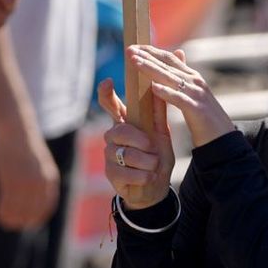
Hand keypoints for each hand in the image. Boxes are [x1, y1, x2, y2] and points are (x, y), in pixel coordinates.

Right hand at [0, 127, 59, 231]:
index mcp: (51, 179)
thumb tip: (34, 201)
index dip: (37, 218)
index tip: (28, 223)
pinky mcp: (10, 179)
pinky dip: (0, 211)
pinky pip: (5, 203)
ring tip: (1, 218)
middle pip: (32, 212)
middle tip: (11, 224)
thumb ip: (40, 181)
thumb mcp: (40, 164)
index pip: (47, 207)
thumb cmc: (25, 147)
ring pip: (18, 210)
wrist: (16, 129)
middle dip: (21, 221)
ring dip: (8, 218)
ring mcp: (26, 181)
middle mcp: (41, 182)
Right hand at [100, 78, 175, 210]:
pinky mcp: (110, 173)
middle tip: (153, 149)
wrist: (155, 185)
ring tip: (154, 165)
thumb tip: (160, 84)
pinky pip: (127, 172)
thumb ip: (158, 111)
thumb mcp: (161, 133)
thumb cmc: (156, 155)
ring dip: (147, 162)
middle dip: (142, 142)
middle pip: (121, 131)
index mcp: (125, 123)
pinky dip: (143, 175)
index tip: (108, 81)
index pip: (111, 105)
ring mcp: (109, 154)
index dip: (106, 94)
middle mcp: (113, 136)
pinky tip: (148, 176)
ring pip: (127, 154)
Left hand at [127, 45, 234, 148]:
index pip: (169, 58)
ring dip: (152, 69)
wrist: (224, 139)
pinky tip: (153, 88)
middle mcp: (195, 82)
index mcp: (192, 77)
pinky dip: (167, 92)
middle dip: (147, 56)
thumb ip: (183, 76)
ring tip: (135, 63)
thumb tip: (177, 53)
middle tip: (129, 50)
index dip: (151, 51)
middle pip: (167, 65)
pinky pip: (179, 99)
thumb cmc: (205, 118)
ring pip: (171, 78)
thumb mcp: (194, 94)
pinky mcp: (197, 110)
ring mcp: (197, 95)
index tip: (133, 47)